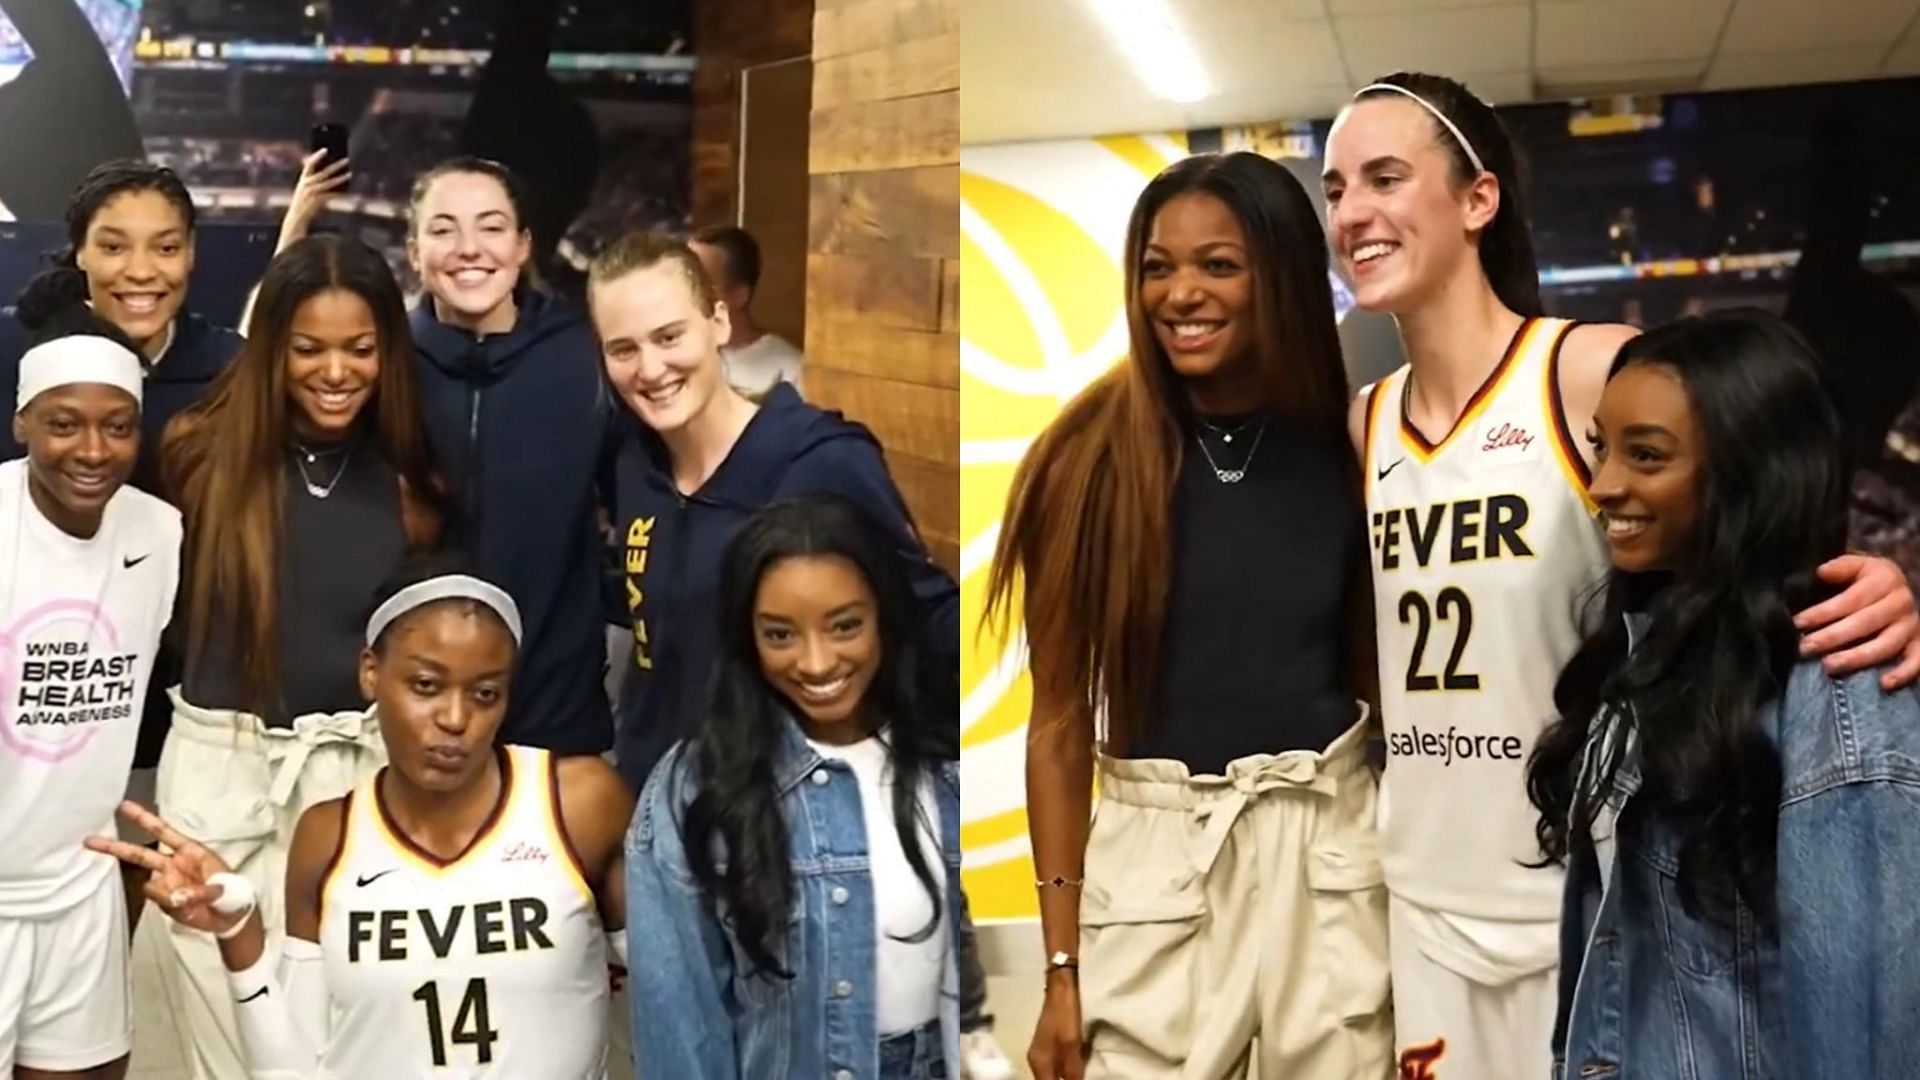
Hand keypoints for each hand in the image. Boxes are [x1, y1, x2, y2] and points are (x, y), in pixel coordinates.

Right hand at [83, 801, 246, 935]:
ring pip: (146, 882)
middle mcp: (173, 864)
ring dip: (161, 891)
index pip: (162, 831)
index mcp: (189, 851)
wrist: (231, 918)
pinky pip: (158, 899)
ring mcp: (167, 882)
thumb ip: (200, 892)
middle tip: (89, 840)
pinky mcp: (164, 900)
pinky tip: (187, 906)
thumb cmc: (230, 892)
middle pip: (139, 853)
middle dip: (114, 847)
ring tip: (188, 898)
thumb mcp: (223, 888)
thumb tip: (177, 896)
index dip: (144, 819)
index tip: (124, 806)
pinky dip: (168, 903)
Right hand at [277, 149, 351, 250]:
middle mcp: (306, 184)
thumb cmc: (303, 205)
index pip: (309, 164)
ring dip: (341, 178)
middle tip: (346, 159)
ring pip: (329, 182)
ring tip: (350, 174)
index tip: (325, 149)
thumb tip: (330, 176)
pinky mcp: (316, 201)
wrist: (296, 219)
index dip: (317, 156)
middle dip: (336, 165)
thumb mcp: (305, 191)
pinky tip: (347, 191)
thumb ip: (314, 183)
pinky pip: (331, 195)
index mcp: (302, 180)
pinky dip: (339, 193)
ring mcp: (311, 192)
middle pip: (323, 172)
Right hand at [1028, 975, 1087, 1079]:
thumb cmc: (1065, 1016)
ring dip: (1067, 1076)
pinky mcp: (1049, 1044)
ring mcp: (1042, 1052)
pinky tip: (1080, 1063)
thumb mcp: (1072, 1045)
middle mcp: (1037, 1060)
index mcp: (1039, 1062)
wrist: (1060, 988)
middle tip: (1083, 1075)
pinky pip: (1057, 1064)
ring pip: (1054, 1074)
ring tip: (1083, 1072)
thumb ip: (1073, 1070)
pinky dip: (1067, 1067)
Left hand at [1797, 554, 1919, 688]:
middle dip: (1832, 637)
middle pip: (1865, 623)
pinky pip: (1916, 660)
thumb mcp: (1853, 565)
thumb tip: (1822, 572)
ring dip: (1857, 658)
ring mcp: (1911, 624)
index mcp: (1885, 578)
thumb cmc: (1862, 578)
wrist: (1890, 586)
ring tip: (1829, 665)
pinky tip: (1884, 684)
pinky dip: (1903, 673)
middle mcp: (1901, 601)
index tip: (1799, 622)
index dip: (1823, 612)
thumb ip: (1839, 567)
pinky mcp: (1918, 642)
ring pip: (1886, 645)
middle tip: (1805, 647)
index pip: (1851, 599)